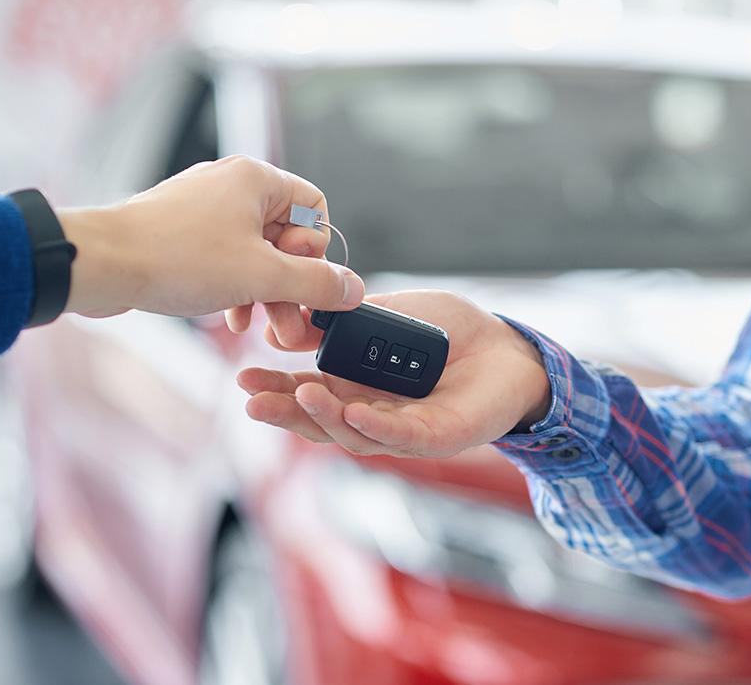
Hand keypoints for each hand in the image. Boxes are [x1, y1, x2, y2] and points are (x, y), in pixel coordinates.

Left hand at [57, 156, 364, 344]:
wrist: (101, 264)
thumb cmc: (174, 258)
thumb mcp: (262, 276)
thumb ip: (316, 283)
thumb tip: (354, 288)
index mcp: (256, 180)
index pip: (314, 209)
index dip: (316, 251)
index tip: (302, 280)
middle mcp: (231, 186)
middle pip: (285, 235)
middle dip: (291, 283)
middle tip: (291, 322)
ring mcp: (204, 208)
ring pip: (255, 251)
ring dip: (264, 291)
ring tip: (260, 327)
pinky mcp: (181, 232)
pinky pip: (225, 258)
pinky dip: (235, 286)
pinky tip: (230, 317)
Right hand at [237, 290, 551, 456]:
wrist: (508, 346)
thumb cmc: (452, 333)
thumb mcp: (391, 316)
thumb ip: (348, 322)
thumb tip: (294, 319)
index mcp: (359, 388)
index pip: (309, 396)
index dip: (277, 391)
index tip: (243, 378)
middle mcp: (375, 414)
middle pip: (322, 422)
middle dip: (286, 412)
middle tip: (251, 399)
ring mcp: (405, 429)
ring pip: (355, 434)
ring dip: (324, 419)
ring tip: (299, 395)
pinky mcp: (439, 435)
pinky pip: (403, 436)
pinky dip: (376, 427)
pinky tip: (354, 413)